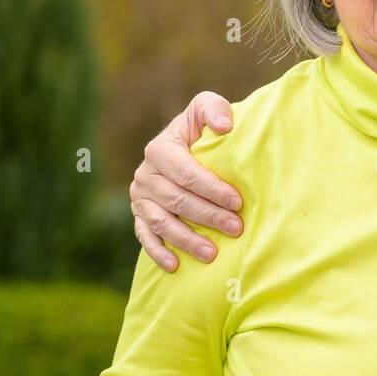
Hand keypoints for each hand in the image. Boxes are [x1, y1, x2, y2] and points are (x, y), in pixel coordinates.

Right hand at [130, 92, 243, 271]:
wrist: (188, 147)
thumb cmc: (203, 130)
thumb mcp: (207, 109)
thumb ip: (214, 109)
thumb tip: (224, 126)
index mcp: (160, 148)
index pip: (185, 172)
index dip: (211, 188)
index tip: (237, 201)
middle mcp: (145, 174)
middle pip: (176, 200)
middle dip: (207, 216)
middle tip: (235, 228)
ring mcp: (140, 198)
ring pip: (162, 222)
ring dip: (187, 239)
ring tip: (212, 253)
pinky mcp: (139, 216)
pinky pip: (145, 237)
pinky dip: (158, 252)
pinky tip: (175, 266)